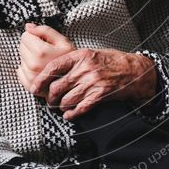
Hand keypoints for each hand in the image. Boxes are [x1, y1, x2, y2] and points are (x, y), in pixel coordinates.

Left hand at [17, 23, 75, 97]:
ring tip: (44, 61)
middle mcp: (33, 65)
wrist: (75, 82)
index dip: (34, 35)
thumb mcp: (63, 41)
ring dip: (29, 57)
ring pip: (21, 58)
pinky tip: (39, 69)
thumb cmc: (70, 60)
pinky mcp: (28, 85)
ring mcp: (30, 76)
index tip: (43, 40)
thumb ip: (45, 30)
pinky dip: (26, 68)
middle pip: (21, 46)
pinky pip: (19, 71)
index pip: (25, 36)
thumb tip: (28, 26)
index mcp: (41, 52)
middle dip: (31, 46)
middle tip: (45, 52)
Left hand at [29, 48, 156, 119]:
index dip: (41, 79)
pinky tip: (69, 115)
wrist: (134, 70)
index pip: (53, 67)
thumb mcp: (91, 53)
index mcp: (81, 55)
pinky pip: (80, 108)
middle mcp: (86, 68)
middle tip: (48, 101)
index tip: (34, 87)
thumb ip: (73, 60)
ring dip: (60, 106)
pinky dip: (72, 114)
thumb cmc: (112, 61)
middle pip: (57, 87)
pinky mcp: (100, 95)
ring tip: (60, 107)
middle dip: (50, 98)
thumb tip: (51, 68)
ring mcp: (93, 82)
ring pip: (67, 100)